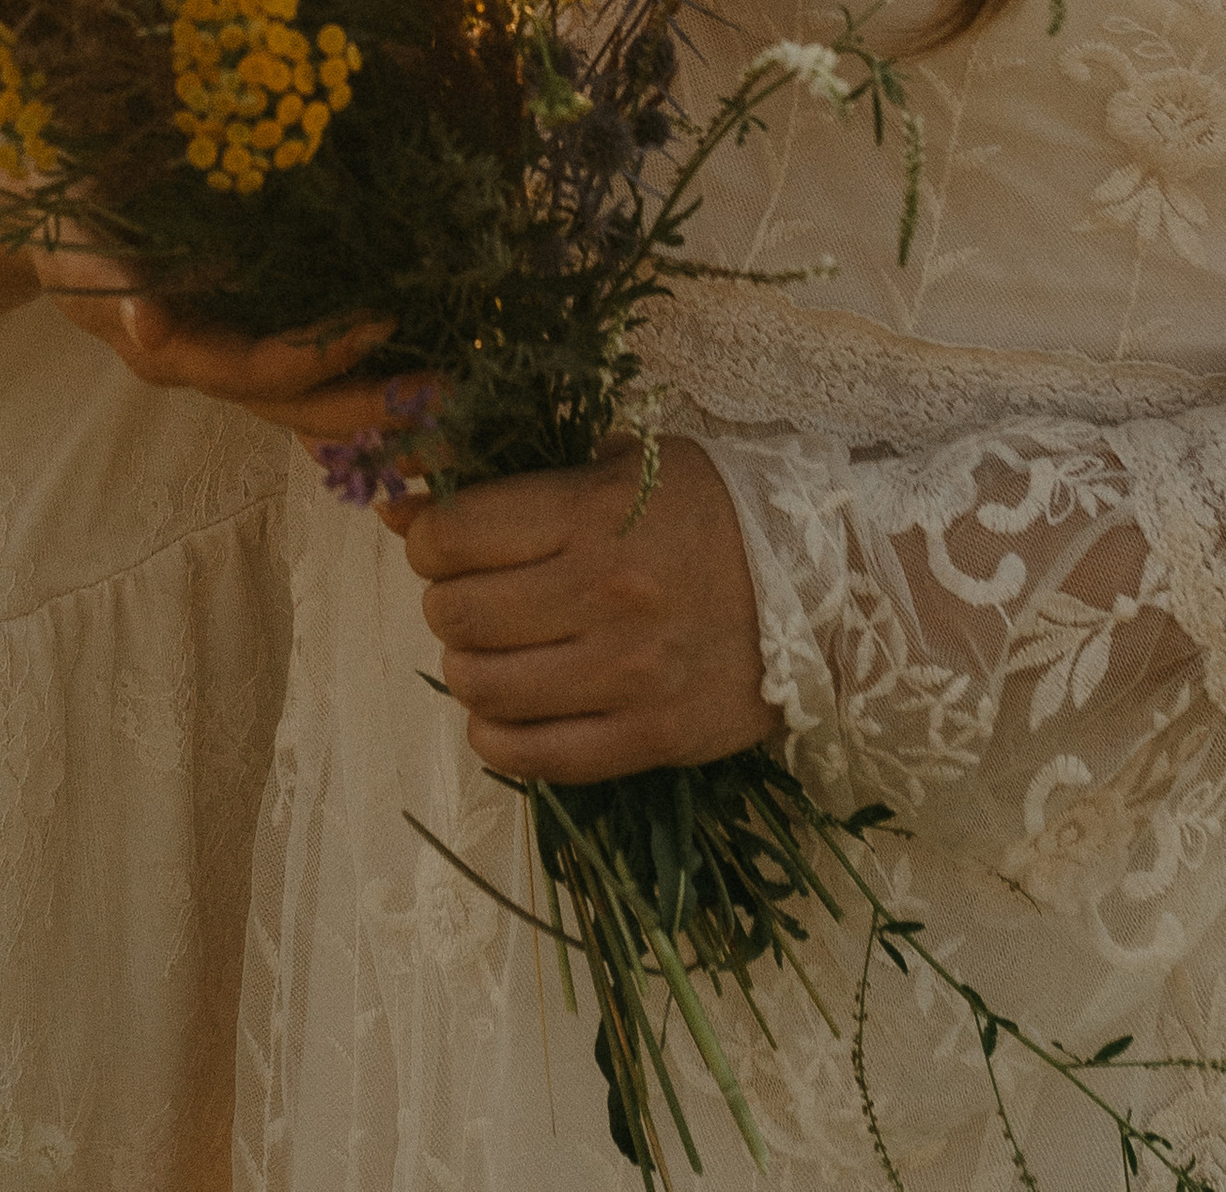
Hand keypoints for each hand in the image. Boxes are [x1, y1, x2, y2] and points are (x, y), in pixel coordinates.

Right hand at [31, 244, 418, 443]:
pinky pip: (310, 374)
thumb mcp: (78, 246)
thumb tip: (149, 324)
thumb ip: (113, 281)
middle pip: (300, 408)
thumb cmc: (68, 227)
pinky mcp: (249, 332)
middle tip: (450, 400)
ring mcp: (233, 356)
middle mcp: (213, 366)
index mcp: (178, 352)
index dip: (320, 355)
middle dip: (372, 409)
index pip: (259, 370)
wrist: (55, 226)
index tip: (384, 321)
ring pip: (311, 403)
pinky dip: (361, 379)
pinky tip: (420, 374)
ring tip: (454, 404)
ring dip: (379, 409)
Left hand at [395, 435, 774, 782]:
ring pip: (482, 686)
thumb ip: (518, 486)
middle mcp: (605, 595)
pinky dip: (497, 735)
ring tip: (498, 649)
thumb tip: (398, 510)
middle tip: (477, 594)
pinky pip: (531, 757)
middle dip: (449, 601)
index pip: (456, 535)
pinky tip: (511, 708)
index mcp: (596, 514)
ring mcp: (627, 675)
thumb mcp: (623, 466)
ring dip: (471, 667)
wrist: (827, 589)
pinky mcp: (649, 739)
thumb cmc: (713, 512)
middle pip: (456, 613)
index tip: (449, 542)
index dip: (432, 538)